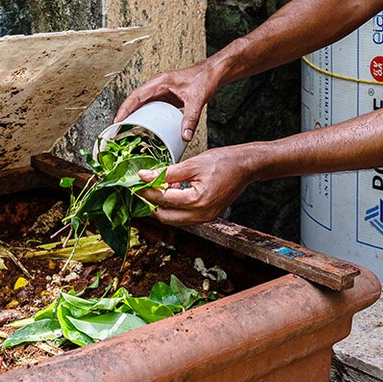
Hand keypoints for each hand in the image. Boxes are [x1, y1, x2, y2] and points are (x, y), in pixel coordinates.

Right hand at [115, 61, 220, 141]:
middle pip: (134, 100)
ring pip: (140, 104)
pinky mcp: (164, 97)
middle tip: (117, 130)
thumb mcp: (197, 99)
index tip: (118, 121)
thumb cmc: (205, 78)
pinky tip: (142, 127)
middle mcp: (157, 86)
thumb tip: (185, 136)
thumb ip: (191, 118)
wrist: (213, 73)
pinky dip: (143, 116)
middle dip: (124, 114)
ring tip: (125, 130)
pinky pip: (149, 107)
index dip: (125, 109)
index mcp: (160, 82)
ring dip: (132, 116)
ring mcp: (159, 91)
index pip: (136, 95)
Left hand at [135, 146, 251, 224]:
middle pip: (165, 217)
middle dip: (152, 203)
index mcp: (198, 200)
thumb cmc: (224, 162)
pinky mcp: (207, 217)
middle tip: (144, 189)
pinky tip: (172, 193)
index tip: (137, 184)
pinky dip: (175, 208)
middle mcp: (202, 214)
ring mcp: (206, 218)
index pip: (163, 200)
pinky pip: (184, 217)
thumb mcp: (192, 164)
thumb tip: (145, 176)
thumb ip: (167, 172)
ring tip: (160, 188)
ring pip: (174, 219)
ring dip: (163, 207)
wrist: (246, 166)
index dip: (147, 191)